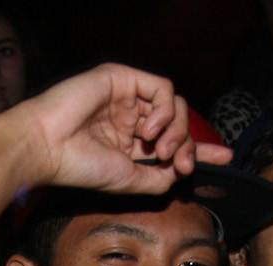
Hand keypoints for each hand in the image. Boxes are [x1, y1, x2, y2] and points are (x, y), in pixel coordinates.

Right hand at [12, 64, 231, 196]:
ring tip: (161, 147)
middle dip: (188, 144)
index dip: (199, 149)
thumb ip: (158, 176)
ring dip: (176, 129)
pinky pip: (161, 88)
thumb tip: (182, 170)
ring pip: (173, 104)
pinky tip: (150, 128)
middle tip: (182, 164)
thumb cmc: (79, 167)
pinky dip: (164, 109)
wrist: (48, 148)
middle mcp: (130, 118)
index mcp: (130, 142)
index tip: (224, 158)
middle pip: (178, 122)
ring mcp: (126, 97)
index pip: (173, 141)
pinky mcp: (122, 78)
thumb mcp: (128, 181)